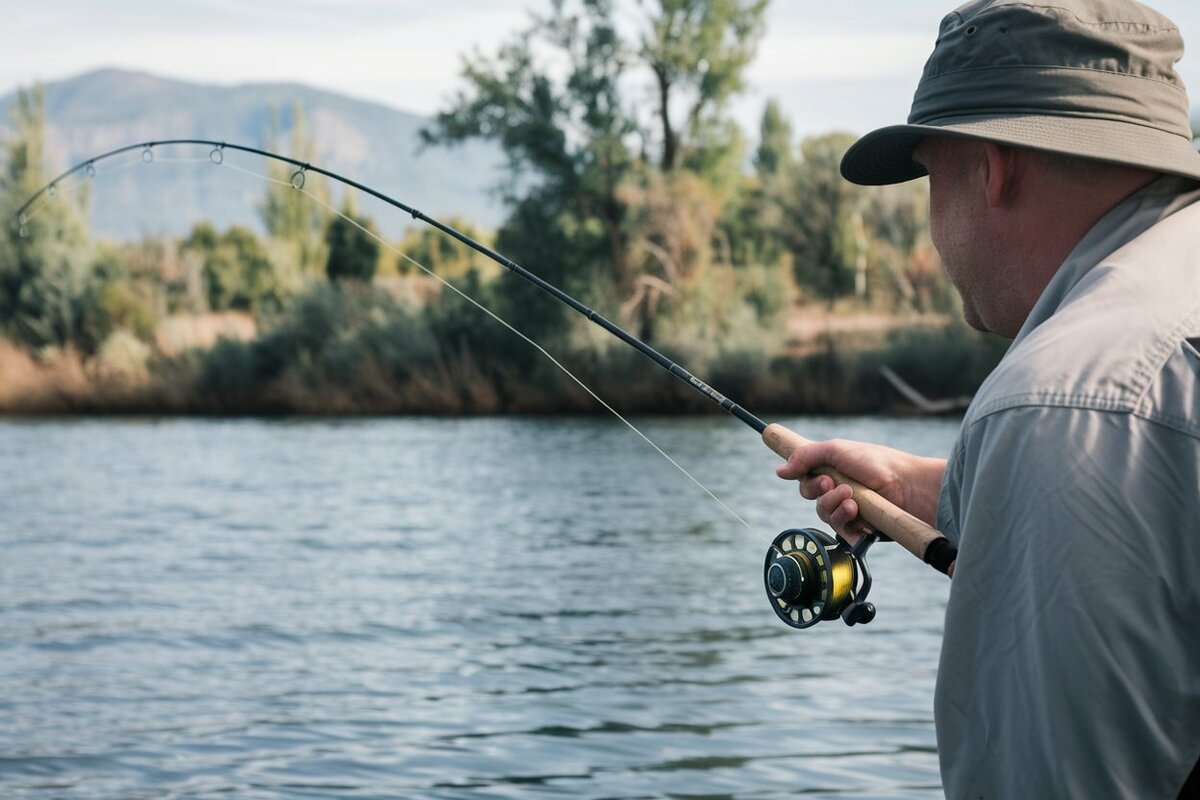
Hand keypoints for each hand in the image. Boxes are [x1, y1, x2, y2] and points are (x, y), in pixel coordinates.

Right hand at [775, 439, 945, 542]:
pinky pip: (840, 533)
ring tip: (853, 500)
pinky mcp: (858, 529)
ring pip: (823, 515)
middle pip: (811, 497)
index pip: (805, 478)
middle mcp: (837, 490)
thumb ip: (806, 457)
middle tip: (834, 484)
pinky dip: (846, 523)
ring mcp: (848, 510)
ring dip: (834, 506)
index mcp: (831, 471)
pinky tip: (859, 515)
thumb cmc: (876, 463)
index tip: (819, 476)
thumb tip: (779, 471)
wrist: (906, 485)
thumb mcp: (837, 450)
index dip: (806, 478)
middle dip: (820, 491)